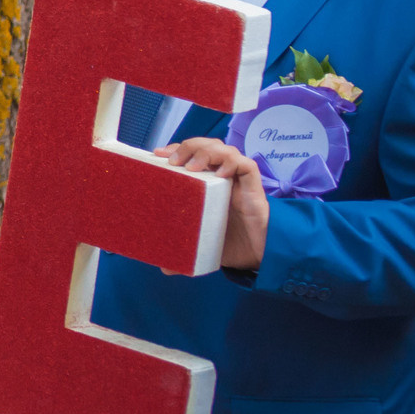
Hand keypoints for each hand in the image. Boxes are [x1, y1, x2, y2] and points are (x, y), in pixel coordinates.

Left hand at [156, 135, 270, 270]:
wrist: (258, 255)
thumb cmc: (230, 243)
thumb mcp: (201, 245)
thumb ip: (184, 251)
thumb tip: (164, 268)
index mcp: (204, 183)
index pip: (189, 154)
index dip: (174, 149)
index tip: (156, 156)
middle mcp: (220, 177)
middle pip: (205, 145)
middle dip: (187, 146)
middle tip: (171, 160)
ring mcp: (237, 179)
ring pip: (223, 149)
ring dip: (206, 151)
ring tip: (191, 166)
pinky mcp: (253, 186)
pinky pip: (246, 164)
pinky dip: (232, 162)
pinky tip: (220, 173)